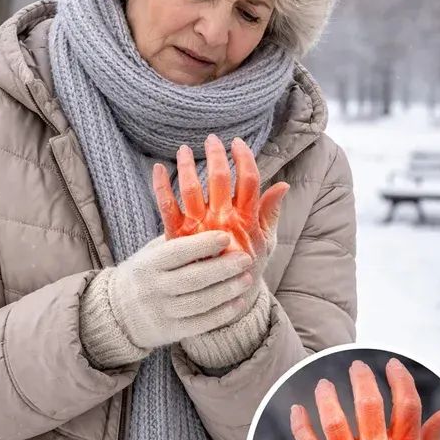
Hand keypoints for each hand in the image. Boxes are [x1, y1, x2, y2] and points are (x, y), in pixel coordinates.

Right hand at [88, 230, 254, 351]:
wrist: (117, 315)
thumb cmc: (144, 275)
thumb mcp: (150, 254)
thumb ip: (175, 241)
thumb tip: (211, 221)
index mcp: (148, 265)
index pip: (178, 252)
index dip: (203, 244)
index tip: (226, 237)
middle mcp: (153, 289)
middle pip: (193, 278)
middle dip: (223, 268)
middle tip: (246, 258)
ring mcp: (162, 312)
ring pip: (200, 302)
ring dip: (228, 290)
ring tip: (248, 278)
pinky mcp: (170, 332)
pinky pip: (201, 323)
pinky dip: (222, 313)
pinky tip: (238, 302)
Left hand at [153, 134, 288, 285]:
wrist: (222, 300)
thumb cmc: (246, 266)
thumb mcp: (265, 241)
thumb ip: (270, 212)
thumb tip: (283, 183)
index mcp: (246, 220)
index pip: (249, 181)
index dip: (244, 159)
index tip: (238, 143)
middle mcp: (222, 222)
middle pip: (219, 180)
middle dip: (216, 156)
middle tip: (211, 139)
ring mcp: (199, 229)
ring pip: (191, 189)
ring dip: (187, 166)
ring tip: (183, 149)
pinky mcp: (178, 237)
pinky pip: (166, 208)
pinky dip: (160, 186)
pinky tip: (157, 168)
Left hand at [290, 359, 439, 439]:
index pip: (407, 409)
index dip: (401, 383)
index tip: (393, 365)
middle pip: (370, 409)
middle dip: (363, 383)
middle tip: (357, 366)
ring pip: (337, 425)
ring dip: (329, 401)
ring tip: (324, 384)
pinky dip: (301, 428)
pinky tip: (296, 409)